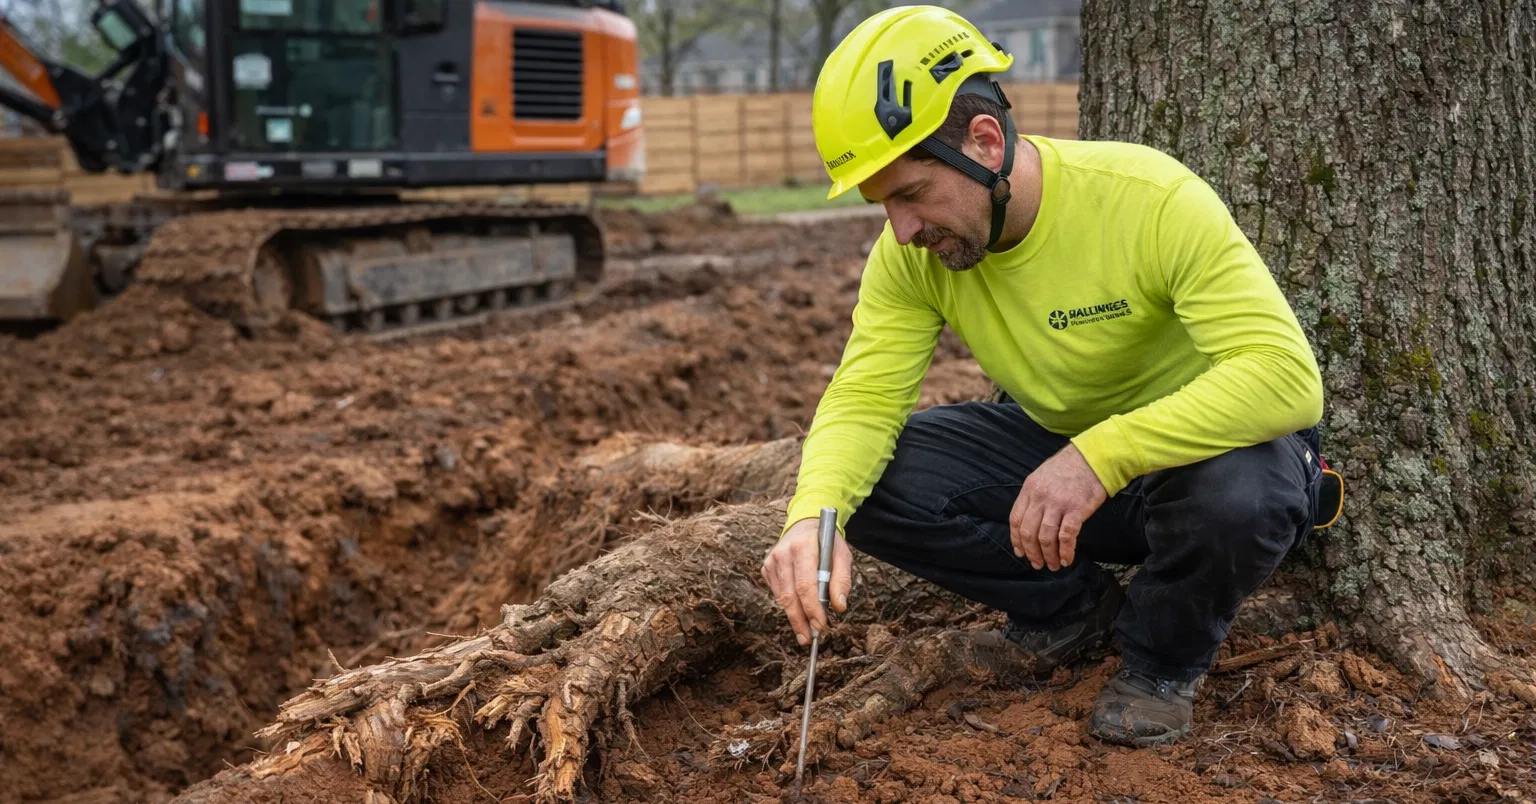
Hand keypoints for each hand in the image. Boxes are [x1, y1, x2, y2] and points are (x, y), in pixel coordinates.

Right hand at [761, 517, 852, 644]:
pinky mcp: (766, 568)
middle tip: (810, 638)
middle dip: (800, 620)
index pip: (806, 584)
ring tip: (805, 633)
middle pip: (790, 595)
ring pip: (782, 598)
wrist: (804, 525)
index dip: (813, 608)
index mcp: (803, 547)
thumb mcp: (841, 554)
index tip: (821, 625)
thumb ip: (842, 579)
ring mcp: (772, 561)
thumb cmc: (826, 542)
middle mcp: (783, 553)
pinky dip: (788, 605)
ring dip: (794, 618)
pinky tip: (798, 612)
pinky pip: (778, 593)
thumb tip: (839, 606)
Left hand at [1010, 443, 1106, 570]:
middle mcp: (1040, 498)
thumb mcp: (1042, 476)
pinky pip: (1066, 536)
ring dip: (1048, 556)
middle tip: (1037, 564)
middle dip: (1032, 552)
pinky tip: (1067, 559)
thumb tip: (1031, 519)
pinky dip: (1065, 551)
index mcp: (1029, 489)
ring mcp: (1058, 504)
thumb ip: (1034, 496)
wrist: (1093, 457)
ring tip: (1053, 565)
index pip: (1016, 519)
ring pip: (1046, 538)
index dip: (1017, 539)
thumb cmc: (1069, 466)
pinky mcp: (1076, 509)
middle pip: (1029, 532)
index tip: (1020, 552)